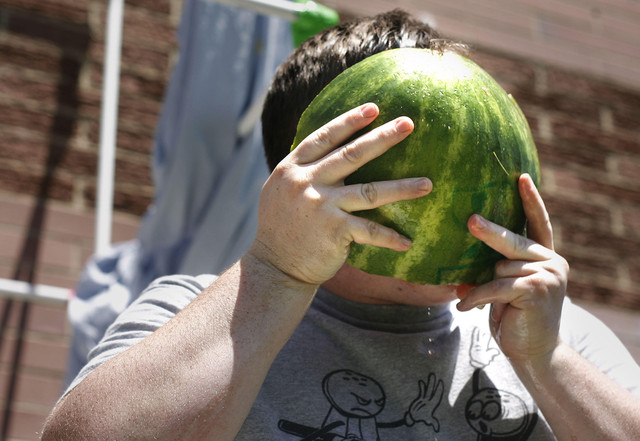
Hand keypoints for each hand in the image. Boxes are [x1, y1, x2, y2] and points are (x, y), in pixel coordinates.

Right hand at [249, 103, 432, 285]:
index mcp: (291, 168)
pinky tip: (407, 242)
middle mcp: (305, 182)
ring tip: (427, 184)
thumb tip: (331, 152)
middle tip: (409, 123)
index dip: (349, 121)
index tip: (373, 108)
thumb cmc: (281, 229)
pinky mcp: (333, 231)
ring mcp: (320, 206)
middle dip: (383, 137)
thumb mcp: (281, 191)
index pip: (324, 137)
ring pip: (370, 191)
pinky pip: (369, 230)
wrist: (274, 268)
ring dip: (402, 187)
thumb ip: (303, 172)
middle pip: (352, 154)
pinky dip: (389, 237)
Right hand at [405, 373, 443, 431]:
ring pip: (428, 390)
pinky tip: (421, 382)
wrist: (415, 419)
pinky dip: (422, 387)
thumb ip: (432, 423)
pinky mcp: (420, 399)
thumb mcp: (427, 420)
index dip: (439, 389)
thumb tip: (436, 428)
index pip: (436, 395)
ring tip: (431, 375)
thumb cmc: (422, 419)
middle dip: (434, 384)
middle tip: (434, 375)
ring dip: (429, 383)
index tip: (441, 382)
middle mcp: (429, 400)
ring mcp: (425, 399)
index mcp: (432, 405)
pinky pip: (422, 392)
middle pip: (432, 391)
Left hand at [456, 174, 568, 362]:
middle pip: (513, 241)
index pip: (537, 223)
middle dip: (489, 231)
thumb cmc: (515, 318)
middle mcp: (551, 262)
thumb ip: (494, 272)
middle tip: (470, 221)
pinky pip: (495, 286)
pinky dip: (476, 296)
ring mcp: (547, 276)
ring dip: (482, 286)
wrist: (534, 352)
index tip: (522, 177)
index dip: (531, 200)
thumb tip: (458, 267)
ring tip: (473, 300)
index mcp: (545, 257)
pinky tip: (464, 307)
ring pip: (499, 267)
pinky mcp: (535, 291)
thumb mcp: (504, 290)